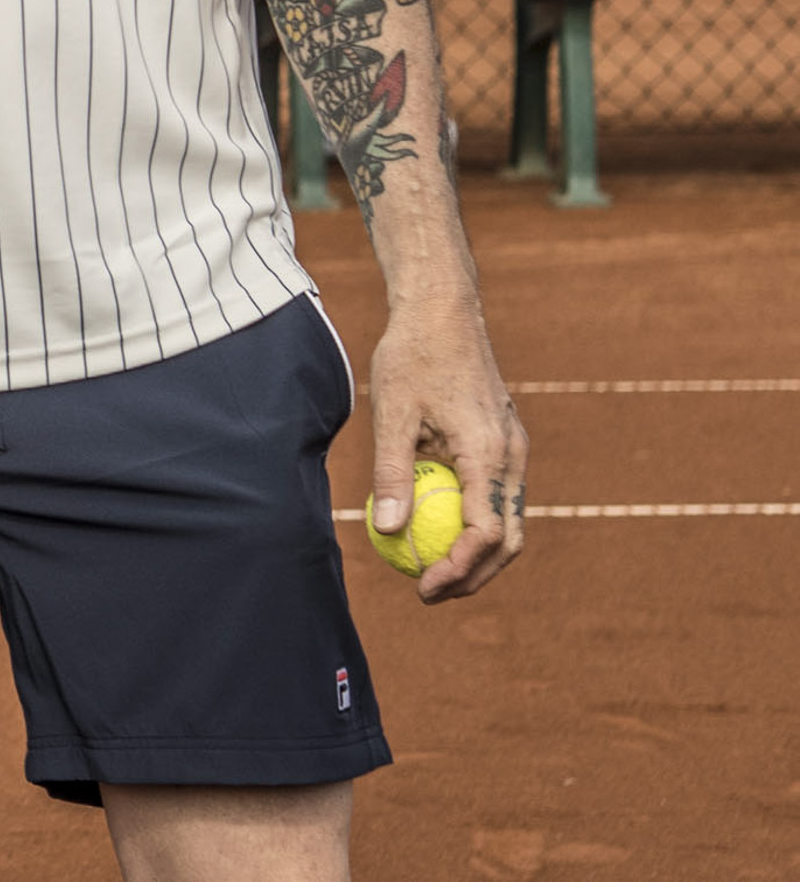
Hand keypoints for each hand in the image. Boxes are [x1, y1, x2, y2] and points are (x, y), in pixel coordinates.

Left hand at [367, 299, 526, 601]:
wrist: (444, 313)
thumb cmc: (413, 357)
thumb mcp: (392, 415)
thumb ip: (392, 474)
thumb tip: (390, 531)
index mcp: (489, 453)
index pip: (486, 532)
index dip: (459, 568)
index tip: (422, 586)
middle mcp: (514, 457)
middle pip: (509, 538)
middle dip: (475, 575)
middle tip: (429, 593)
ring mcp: (515, 451)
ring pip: (509, 520)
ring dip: (478, 554)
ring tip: (431, 570)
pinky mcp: (506, 444)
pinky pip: (498, 497)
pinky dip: (476, 522)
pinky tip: (437, 528)